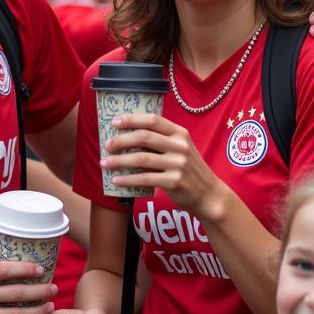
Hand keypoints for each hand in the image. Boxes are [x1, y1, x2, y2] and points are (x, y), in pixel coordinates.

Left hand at [101, 113, 223, 213]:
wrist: (208, 194)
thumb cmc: (189, 170)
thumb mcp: (181, 149)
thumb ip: (161, 141)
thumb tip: (128, 136)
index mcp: (180, 133)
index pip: (153, 120)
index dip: (131, 119)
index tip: (114, 122)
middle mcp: (179, 146)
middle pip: (143, 137)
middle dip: (121, 140)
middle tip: (107, 146)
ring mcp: (178, 164)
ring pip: (140, 159)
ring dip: (118, 161)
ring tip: (105, 163)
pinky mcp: (174, 182)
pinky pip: (144, 178)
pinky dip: (127, 179)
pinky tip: (116, 180)